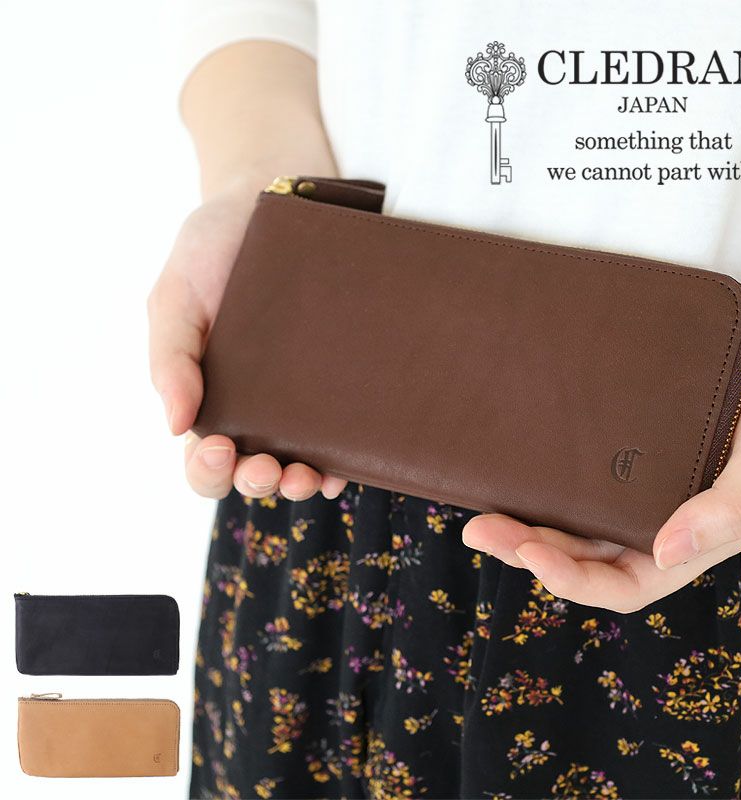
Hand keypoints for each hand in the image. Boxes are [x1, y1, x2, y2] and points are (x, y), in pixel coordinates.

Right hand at [148, 175, 346, 500]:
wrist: (275, 199)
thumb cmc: (214, 249)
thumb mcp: (175, 297)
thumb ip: (169, 358)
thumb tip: (175, 426)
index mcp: (207, 397)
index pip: (204, 459)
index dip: (208, 470)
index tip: (220, 446)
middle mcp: (254, 409)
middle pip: (252, 472)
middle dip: (258, 483)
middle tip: (269, 467)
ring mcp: (299, 400)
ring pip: (299, 463)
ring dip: (301, 483)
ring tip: (308, 476)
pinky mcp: (338, 383)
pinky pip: (341, 434)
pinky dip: (342, 459)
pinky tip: (344, 464)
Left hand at [461, 292, 740, 611]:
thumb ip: (731, 507)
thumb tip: (666, 553)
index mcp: (696, 534)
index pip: (623, 583)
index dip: (570, 580)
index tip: (524, 551)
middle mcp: (663, 515)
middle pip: (585, 555)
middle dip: (528, 550)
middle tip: (476, 525)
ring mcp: (644, 480)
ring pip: (575, 518)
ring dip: (527, 519)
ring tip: (478, 502)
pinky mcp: (631, 443)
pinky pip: (582, 472)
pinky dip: (546, 477)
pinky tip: (514, 462)